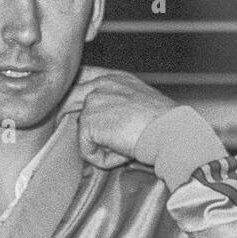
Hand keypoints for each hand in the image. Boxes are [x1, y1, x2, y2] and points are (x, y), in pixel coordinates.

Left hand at [59, 67, 175, 168]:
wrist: (169, 129)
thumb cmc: (163, 121)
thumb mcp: (138, 102)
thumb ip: (118, 104)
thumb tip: (107, 122)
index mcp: (113, 78)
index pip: (82, 78)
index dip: (75, 97)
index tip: (75, 110)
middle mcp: (100, 85)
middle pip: (67, 101)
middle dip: (71, 120)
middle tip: (85, 137)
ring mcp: (92, 103)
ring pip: (82, 132)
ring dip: (99, 146)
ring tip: (122, 147)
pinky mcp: (88, 123)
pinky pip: (87, 151)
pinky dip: (102, 159)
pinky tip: (121, 154)